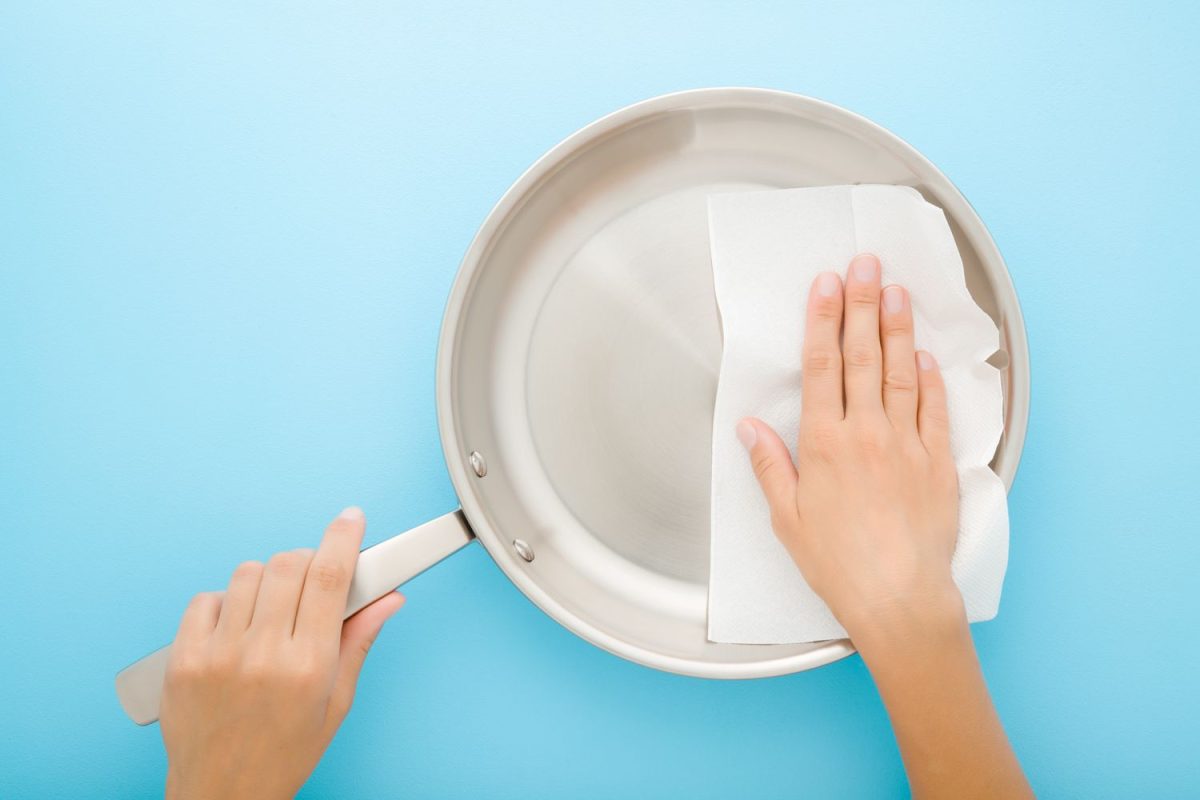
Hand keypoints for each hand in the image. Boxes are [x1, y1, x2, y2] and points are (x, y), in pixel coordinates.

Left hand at [160, 507, 403, 799]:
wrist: (222, 795)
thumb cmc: (283, 753)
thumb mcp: (336, 702)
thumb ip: (360, 641)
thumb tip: (389, 598)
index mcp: (309, 666)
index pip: (331, 578)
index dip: (344, 538)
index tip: (351, 519)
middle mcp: (263, 654)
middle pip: (289, 564)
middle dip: (308, 560)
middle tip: (313, 578)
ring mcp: (218, 654)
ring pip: (248, 573)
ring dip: (268, 579)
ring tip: (272, 610)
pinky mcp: (183, 658)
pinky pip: (206, 598)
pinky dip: (226, 602)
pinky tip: (236, 628)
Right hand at [737, 252, 962, 646]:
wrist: (899, 597)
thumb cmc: (838, 564)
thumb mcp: (787, 518)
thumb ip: (769, 466)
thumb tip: (748, 427)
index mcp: (825, 444)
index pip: (823, 366)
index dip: (823, 319)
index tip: (826, 285)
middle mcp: (867, 434)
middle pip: (863, 356)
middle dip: (863, 304)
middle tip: (866, 264)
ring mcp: (907, 444)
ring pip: (900, 372)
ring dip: (897, 327)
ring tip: (897, 290)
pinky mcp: (938, 463)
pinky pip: (935, 409)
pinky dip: (929, 378)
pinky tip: (923, 354)